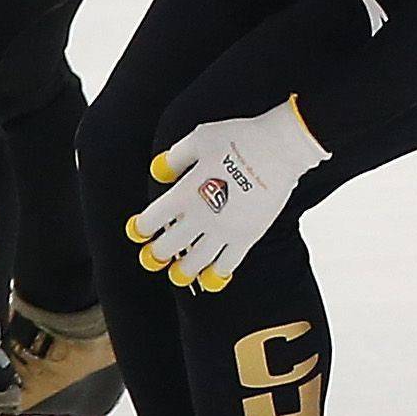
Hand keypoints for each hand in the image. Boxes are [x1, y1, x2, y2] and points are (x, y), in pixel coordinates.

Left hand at [129, 99, 327, 290]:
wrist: (279, 148)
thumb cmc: (239, 137)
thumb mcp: (199, 138)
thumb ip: (175, 158)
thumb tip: (159, 172)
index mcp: (184, 192)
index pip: (151, 221)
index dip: (140, 229)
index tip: (137, 231)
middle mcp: (200, 216)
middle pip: (168, 247)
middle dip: (157, 254)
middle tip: (154, 257)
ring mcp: (224, 230)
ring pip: (195, 263)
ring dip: (183, 271)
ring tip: (178, 274)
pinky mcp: (247, 237)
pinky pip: (228, 265)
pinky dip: (217, 274)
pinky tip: (211, 277)